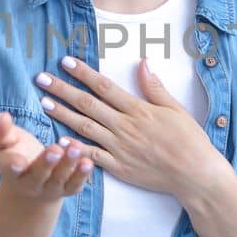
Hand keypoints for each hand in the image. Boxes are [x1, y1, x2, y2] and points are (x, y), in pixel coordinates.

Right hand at [0, 110, 92, 202]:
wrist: (32, 186)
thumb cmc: (17, 155)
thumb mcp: (5, 143)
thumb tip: (1, 116)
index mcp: (12, 171)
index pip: (11, 169)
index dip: (14, 165)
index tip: (18, 161)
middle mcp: (31, 183)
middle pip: (38, 175)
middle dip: (46, 163)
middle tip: (55, 149)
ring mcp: (51, 188)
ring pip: (59, 178)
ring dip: (68, 164)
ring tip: (75, 148)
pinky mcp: (68, 189)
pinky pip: (75, 183)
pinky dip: (82, 174)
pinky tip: (87, 161)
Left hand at [35, 55, 229, 205]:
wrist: (194, 174)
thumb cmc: (189, 140)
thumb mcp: (176, 109)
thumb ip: (155, 88)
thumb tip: (143, 62)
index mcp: (139, 110)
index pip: (105, 86)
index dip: (83, 73)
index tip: (65, 62)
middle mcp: (125, 126)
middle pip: (88, 103)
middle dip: (63, 89)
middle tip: (41, 78)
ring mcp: (120, 147)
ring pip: (85, 127)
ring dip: (63, 114)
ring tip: (44, 102)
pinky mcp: (119, 167)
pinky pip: (93, 156)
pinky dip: (75, 148)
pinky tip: (58, 140)